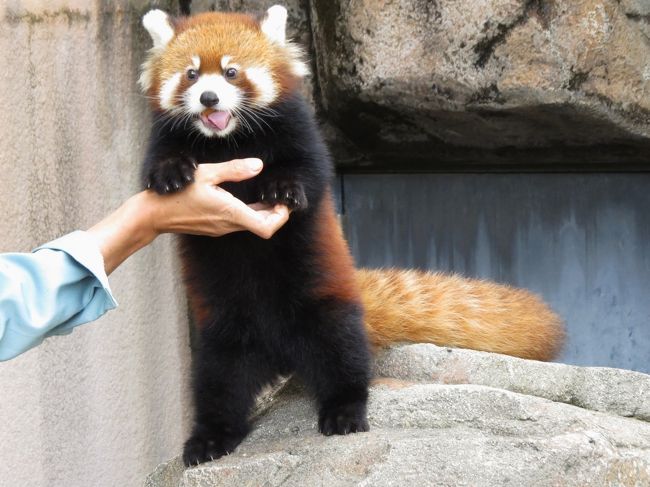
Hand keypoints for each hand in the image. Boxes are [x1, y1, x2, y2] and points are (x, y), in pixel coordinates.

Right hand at [149, 159, 289, 238]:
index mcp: (230, 213)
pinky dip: (249, 214)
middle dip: (275, 214)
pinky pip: (239, 223)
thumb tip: (258, 165)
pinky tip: (247, 202)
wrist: (155, 214)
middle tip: (278, 198)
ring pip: (251, 225)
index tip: (281, 203)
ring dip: (262, 214)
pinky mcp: (215, 228)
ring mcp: (221, 229)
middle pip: (263, 227)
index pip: (266, 227)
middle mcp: (228, 225)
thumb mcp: (207, 174)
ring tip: (266, 197)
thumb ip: (234, 169)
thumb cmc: (178, 191)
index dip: (280, 217)